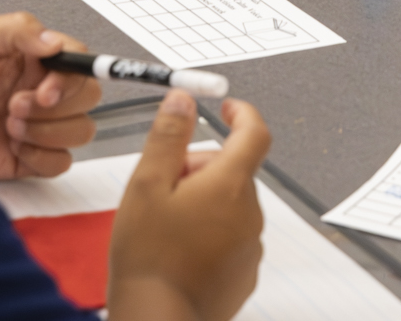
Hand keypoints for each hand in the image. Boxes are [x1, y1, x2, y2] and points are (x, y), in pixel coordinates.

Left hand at [0, 14, 99, 179]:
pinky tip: (14, 146)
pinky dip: (40, 156)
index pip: (81, 65)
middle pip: (88, 98)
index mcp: (39, 60)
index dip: (72, 79)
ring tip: (9, 123)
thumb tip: (55, 43)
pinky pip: (61, 162)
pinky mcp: (32, 158)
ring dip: (46, 131)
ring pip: (81, 131)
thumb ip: (20, 30)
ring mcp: (41, 125)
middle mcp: (45, 91)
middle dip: (55, 107)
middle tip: (15, 105)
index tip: (46, 90)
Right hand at [107, 91, 271, 320]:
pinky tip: (178, 251)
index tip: (227, 107)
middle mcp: (249, 214)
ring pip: (230, 206)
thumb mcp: (147, 185)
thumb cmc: (148, 258)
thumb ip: (169, 137)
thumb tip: (184, 101)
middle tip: (163, 189)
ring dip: (204, 204)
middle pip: (233, 172)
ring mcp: (250, 246)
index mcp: (230, 185)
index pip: (254, 133)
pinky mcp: (244, 273)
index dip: (242, 113)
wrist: (157, 319)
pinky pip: (231, 238)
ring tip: (165, 226)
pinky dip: (210, 235)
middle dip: (201, 169)